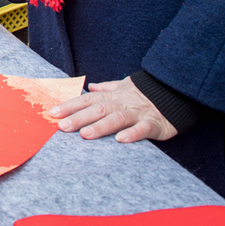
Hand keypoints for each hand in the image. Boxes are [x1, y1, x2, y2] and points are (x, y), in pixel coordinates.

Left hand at [50, 77, 177, 142]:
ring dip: (100, 127)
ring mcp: (137, 113)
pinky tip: (121, 140)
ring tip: (84, 135)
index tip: (52, 113)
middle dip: (78, 117)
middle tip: (61, 126)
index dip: (69, 105)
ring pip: (116, 119)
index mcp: (111, 96)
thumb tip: (89, 85)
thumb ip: (105, 88)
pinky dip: (132, 133)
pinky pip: (143, 129)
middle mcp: (121, 103)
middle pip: (97, 109)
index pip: (86, 100)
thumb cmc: (142, 93)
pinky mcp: (154, 124)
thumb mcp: (122, 86)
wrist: (173, 92)